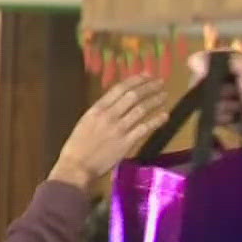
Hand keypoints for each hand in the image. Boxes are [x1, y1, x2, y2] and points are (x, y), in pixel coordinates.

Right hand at [46, 76, 171, 188]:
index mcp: (98, 108)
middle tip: (160, 82)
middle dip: (149, 87)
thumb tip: (117, 101)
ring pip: (141, 109)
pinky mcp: (126, 143)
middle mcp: (110, 115)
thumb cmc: (78, 145)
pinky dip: (156, 121)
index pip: (120, 88)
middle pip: (133, 96)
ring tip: (164, 95)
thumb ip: (101, 111)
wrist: (77, 166)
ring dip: (155, 100)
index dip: (136, 80)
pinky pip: (144, 128)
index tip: (146, 75)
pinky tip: (164, 116)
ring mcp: (119, 129)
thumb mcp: (86, 121)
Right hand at [191, 49, 241, 137]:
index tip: (201, 76)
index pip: (213, 60)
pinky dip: (219, 117)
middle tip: (229, 94)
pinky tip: (231, 118)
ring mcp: (228, 98)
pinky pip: (211, 114)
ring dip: (219, 105)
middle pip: (207, 80)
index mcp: (240, 63)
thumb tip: (192, 59)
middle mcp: (232, 79)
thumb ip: (224, 60)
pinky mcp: (225, 116)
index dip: (206, 67)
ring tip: (235, 109)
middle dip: (214, 90)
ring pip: (208, 99)